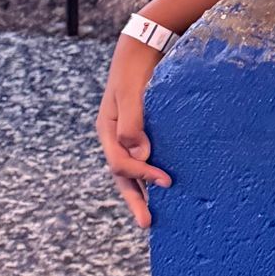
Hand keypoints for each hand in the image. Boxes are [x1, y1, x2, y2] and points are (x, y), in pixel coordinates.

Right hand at [96, 39, 170, 226]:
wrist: (141, 51)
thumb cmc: (136, 70)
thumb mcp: (132, 92)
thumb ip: (133, 121)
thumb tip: (139, 154)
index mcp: (108, 131)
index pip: (120, 163)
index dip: (142, 175)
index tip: (166, 182)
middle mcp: (115, 138)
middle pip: (121, 176)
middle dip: (134, 200)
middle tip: (147, 224)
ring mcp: (126, 137)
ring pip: (130, 173)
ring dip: (141, 193)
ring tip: (154, 216)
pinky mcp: (141, 134)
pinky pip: (142, 161)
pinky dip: (149, 177)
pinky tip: (163, 188)